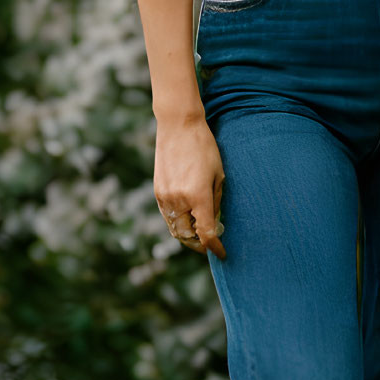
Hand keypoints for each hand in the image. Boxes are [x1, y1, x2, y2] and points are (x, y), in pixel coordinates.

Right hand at [154, 113, 226, 258]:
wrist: (178, 126)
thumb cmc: (204, 147)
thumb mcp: (218, 173)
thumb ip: (217, 200)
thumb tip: (215, 221)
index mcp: (198, 196)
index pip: (207, 233)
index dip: (215, 247)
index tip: (222, 254)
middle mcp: (179, 200)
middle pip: (187, 236)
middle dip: (199, 244)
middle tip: (209, 243)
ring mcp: (165, 197)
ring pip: (175, 228)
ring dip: (187, 235)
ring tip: (199, 233)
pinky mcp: (158, 192)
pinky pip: (167, 216)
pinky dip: (177, 222)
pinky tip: (188, 217)